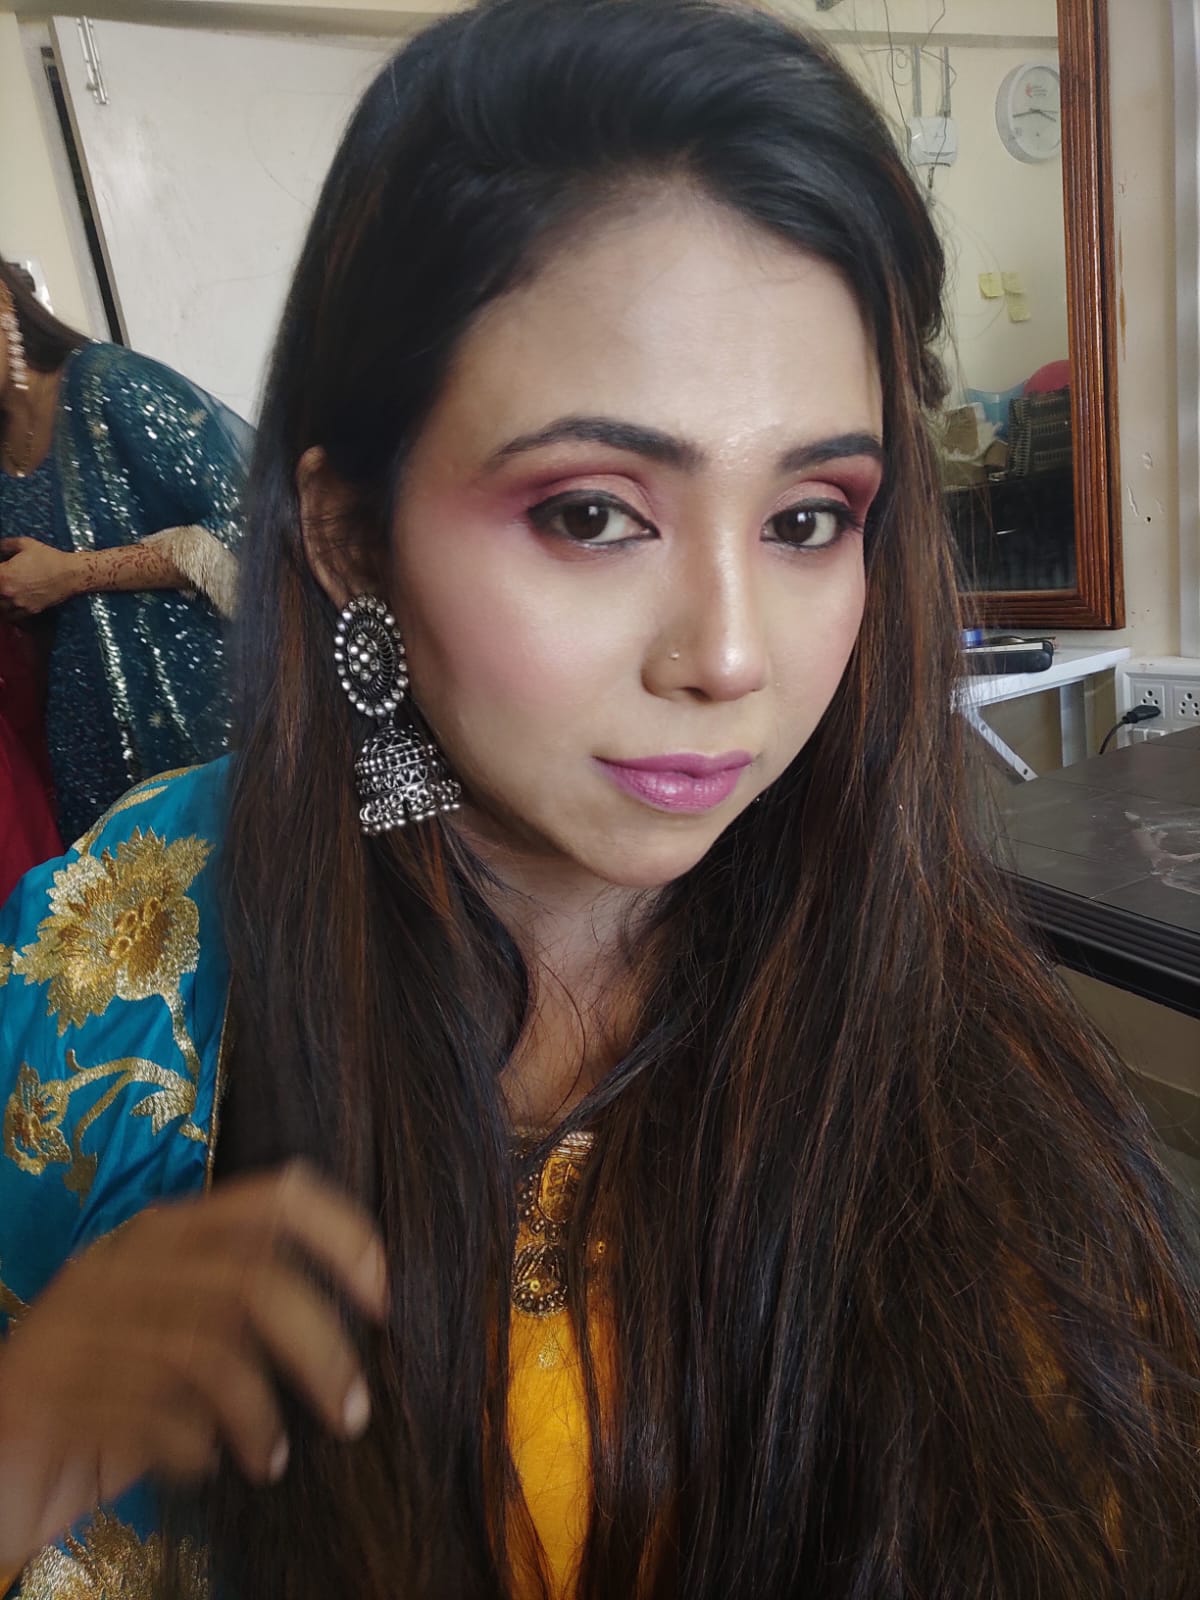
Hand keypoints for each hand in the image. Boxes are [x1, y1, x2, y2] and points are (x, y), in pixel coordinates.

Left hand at [0, 538, 79, 617]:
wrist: (70, 574)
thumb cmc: (50, 558)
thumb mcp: (25, 544)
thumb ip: (6, 545)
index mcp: (3, 575)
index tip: (1, 571)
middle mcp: (7, 592)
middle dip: (0, 586)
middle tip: (4, 581)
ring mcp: (18, 604)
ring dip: (1, 600)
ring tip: (6, 593)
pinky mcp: (28, 611)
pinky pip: (10, 617)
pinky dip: (7, 611)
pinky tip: (10, 604)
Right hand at [0, 1161, 386, 1572]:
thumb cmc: (106, 1394)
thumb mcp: (180, 1336)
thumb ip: (245, 1308)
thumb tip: (363, 1312)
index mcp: (166, 1232)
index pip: (277, 1195)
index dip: (344, 1238)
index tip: (381, 1303)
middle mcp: (127, 1262)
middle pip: (256, 1280)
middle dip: (321, 1350)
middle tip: (352, 1413)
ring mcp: (83, 1323)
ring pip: (211, 1349)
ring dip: (262, 1416)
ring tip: (275, 1459)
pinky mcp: (51, 1391)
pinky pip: (152, 1414)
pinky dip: (197, 1449)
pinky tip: (206, 1468)